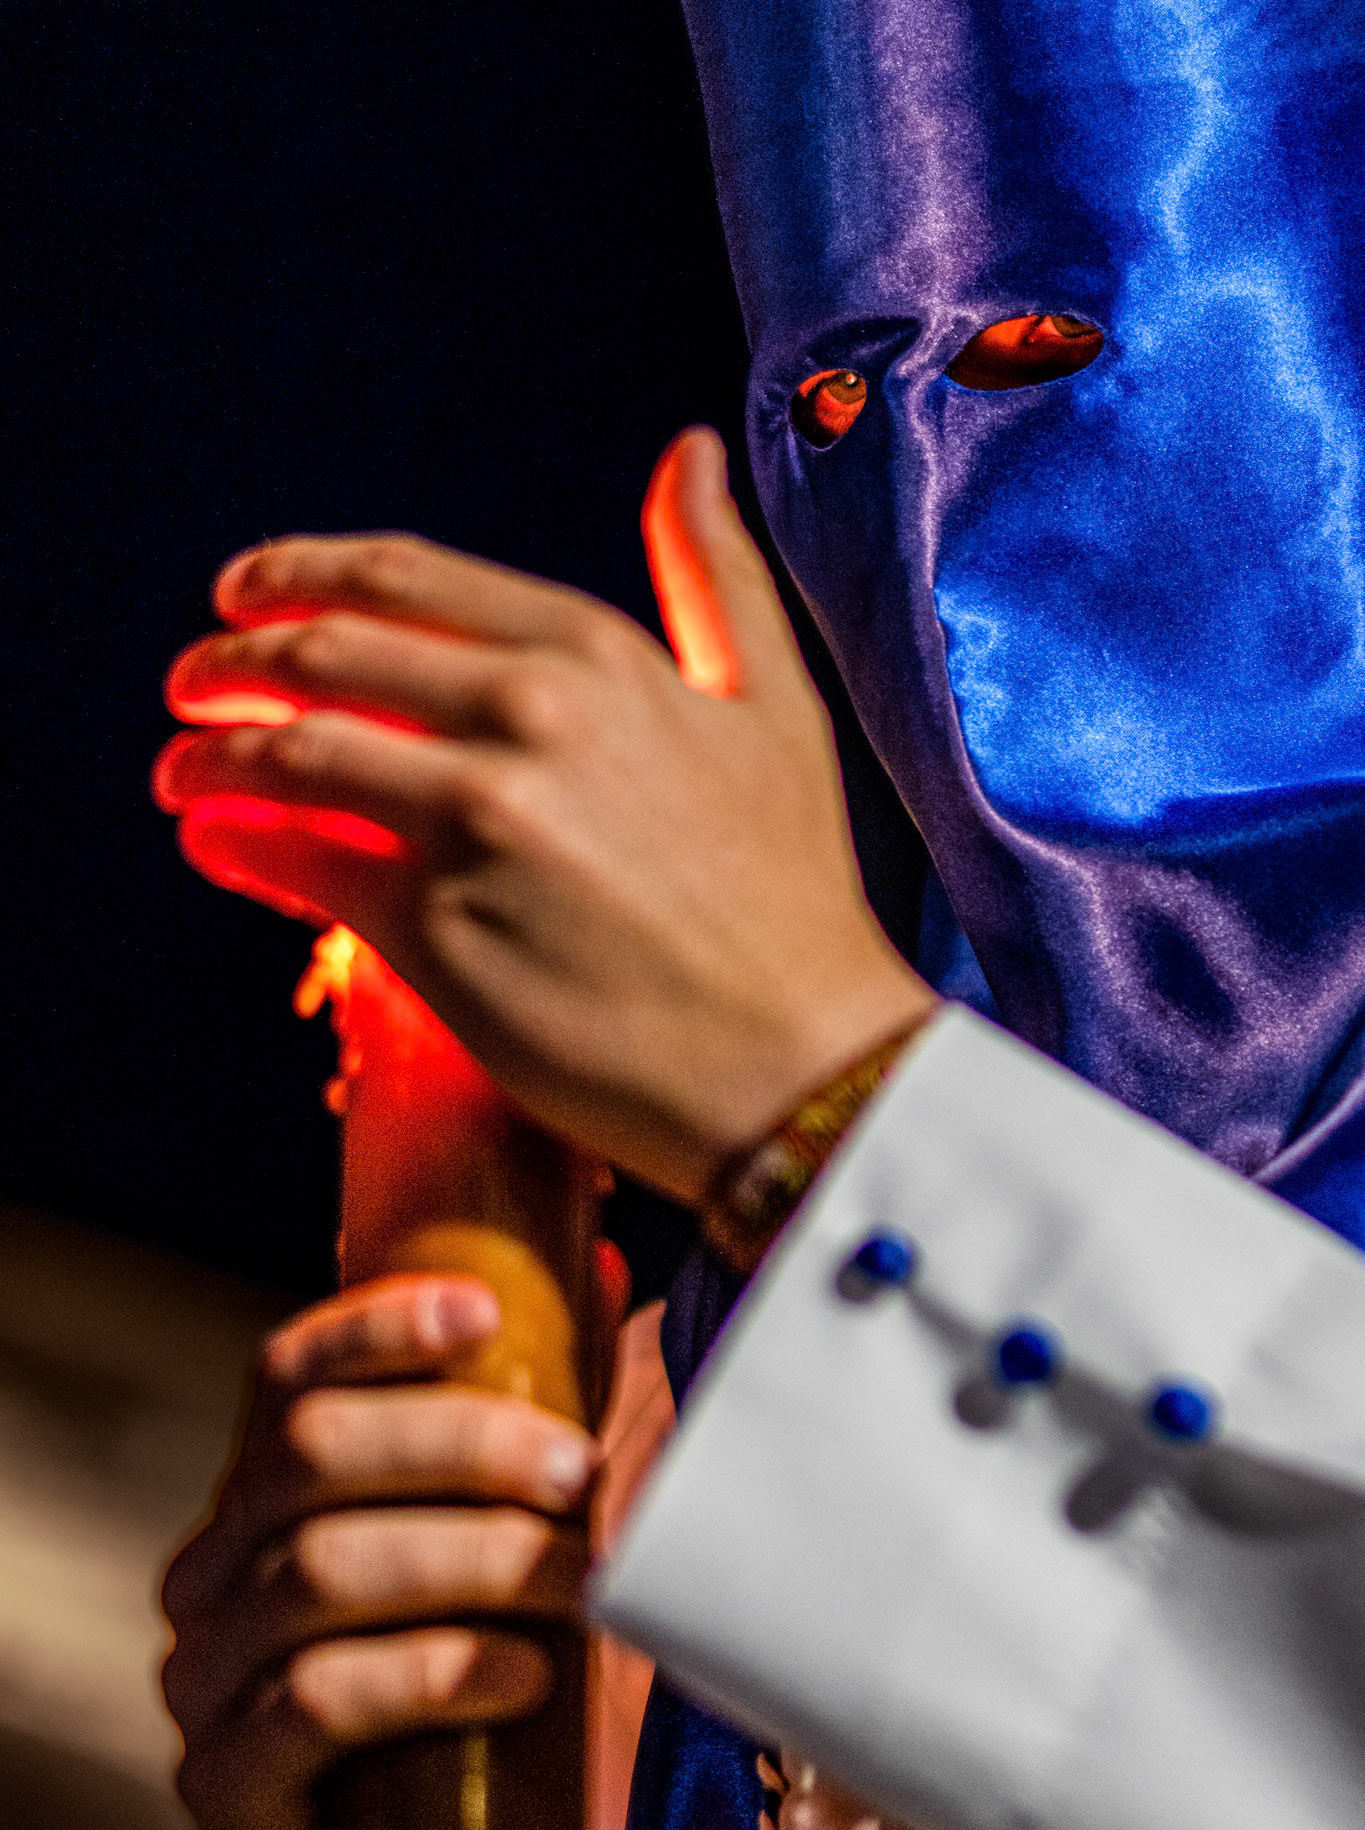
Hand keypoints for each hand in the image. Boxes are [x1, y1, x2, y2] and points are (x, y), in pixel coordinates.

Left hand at [154, 428, 936, 1202]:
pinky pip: (295, 863)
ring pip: (287, 755)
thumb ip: (716, 577)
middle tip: (192, 685)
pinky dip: (234, 844)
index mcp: (596, 654)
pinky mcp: (436, 928)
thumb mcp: (774, 709)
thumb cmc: (792, 895)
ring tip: (182, 776)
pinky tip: (215, 844)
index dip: (302, 573)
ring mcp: (473, 820)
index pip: (403, 579)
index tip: (245, 593)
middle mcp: (525, 717)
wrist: (799, 1059)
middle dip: (229, 663)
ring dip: (208, 757)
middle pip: (322, 655)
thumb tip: (689, 454)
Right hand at [162, 1275, 603, 1829]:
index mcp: (264, 1493)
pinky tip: (526, 1679)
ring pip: (324, 1570)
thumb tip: (600, 1269)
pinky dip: (437, 1672)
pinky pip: (319, 1700)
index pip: (288, 1374)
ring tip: (586, 1586)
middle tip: (581, 1474)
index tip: (487, 1313)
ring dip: (476, 1561)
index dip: (377, 1327)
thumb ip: (535, 1424)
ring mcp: (207, 1675)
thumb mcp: (503, 1550)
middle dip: (460, 1443)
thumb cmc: (476, 1698)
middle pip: (312, 1454)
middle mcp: (213, 1568)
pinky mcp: (226, 1783)